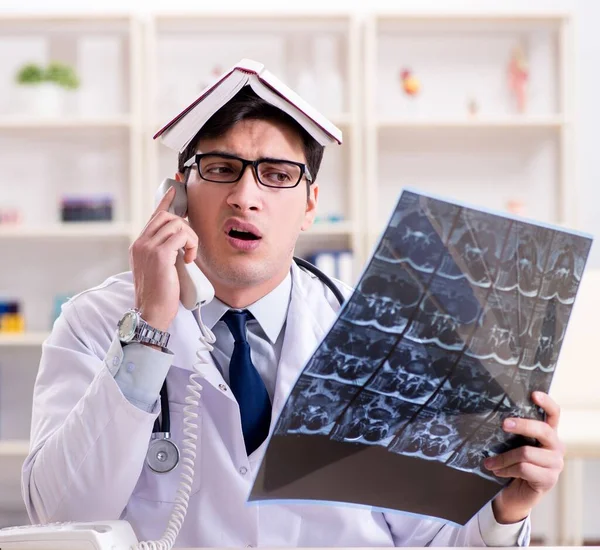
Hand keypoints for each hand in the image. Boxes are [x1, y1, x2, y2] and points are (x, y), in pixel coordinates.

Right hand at [129, 185, 198, 331]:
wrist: (151, 313)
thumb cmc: (160, 295)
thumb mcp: (161, 268)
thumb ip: (165, 253)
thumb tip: (181, 242)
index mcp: (139, 245)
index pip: (154, 216)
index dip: (167, 201)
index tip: (176, 189)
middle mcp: (140, 243)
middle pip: (167, 216)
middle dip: (185, 225)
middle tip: (190, 245)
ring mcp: (148, 248)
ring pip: (176, 224)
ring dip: (190, 237)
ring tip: (189, 256)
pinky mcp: (159, 255)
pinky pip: (181, 236)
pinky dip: (190, 245)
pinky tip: (189, 259)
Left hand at [485, 391, 564, 523]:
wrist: (514, 494)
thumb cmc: (512, 463)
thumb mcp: (512, 444)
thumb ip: (512, 432)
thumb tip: (491, 415)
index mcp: (548, 433)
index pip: (554, 414)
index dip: (546, 403)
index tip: (533, 394)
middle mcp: (556, 446)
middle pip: (542, 429)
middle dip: (521, 425)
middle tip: (503, 424)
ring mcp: (555, 464)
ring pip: (526, 452)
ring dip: (503, 458)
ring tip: (490, 462)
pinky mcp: (549, 479)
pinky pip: (523, 469)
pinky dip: (506, 469)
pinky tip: (497, 471)